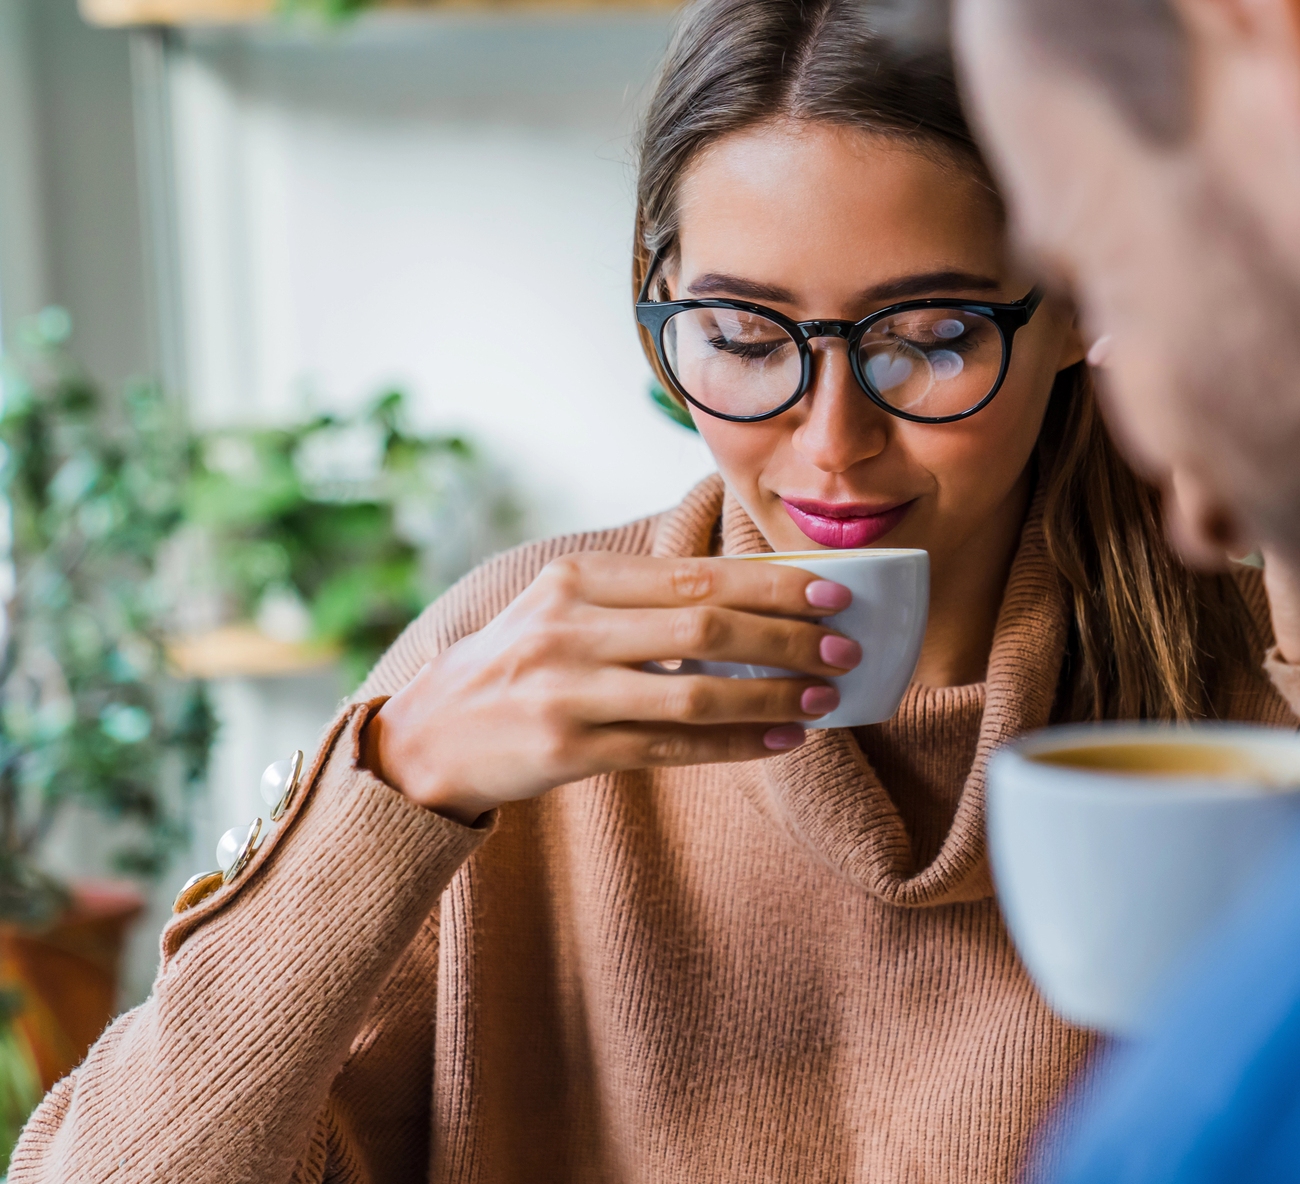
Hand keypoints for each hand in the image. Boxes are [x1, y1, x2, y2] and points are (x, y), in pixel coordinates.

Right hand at [364, 552, 861, 823]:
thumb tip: (761, 602)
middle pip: (704, 628)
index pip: (696, 575)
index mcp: (578, 580)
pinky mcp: (567, 751)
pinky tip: (783, 743)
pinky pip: (672, 749)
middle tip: (844, 649)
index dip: (772, 587)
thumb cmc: (520, 662)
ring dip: (772, 698)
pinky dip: (737, 746)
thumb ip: (646, 601)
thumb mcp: (566, 608)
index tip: (832, 595)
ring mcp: (565, 693)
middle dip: (786, 639)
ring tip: (824, 699)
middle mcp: (568, 629)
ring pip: (695, 694)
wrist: (428, 735)